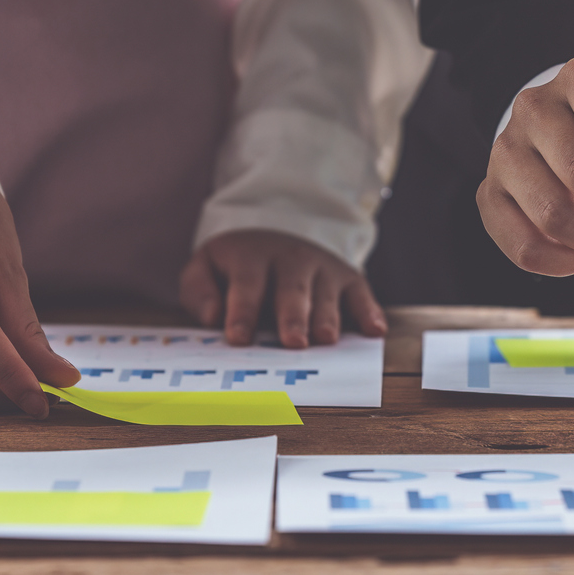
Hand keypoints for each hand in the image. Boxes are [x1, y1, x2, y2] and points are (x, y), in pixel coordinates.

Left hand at [181, 229, 388, 348]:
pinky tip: (374, 330)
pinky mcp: (349, 279)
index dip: (242, 311)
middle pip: (292, 289)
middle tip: (293, 341)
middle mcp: (291, 260)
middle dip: (292, 316)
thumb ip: (199, 290)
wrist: (279, 232)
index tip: (238, 338)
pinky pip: (361, 295)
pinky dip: (369, 312)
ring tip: (325, 339)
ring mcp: (323, 269)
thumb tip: (212, 317)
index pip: (246, 285)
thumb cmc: (239, 264)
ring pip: (326, 294)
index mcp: (252, 257)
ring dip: (327, 317)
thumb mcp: (207, 266)